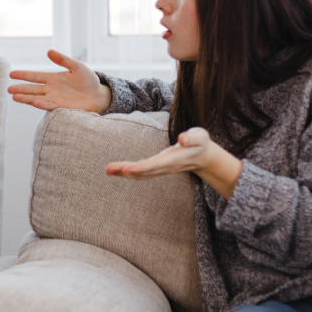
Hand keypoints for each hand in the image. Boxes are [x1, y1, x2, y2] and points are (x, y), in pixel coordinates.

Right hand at [8, 49, 111, 112]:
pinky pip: (49, 105)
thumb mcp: (76, 66)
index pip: (34, 76)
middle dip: (20, 89)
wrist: (98, 95)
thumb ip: (63, 60)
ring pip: (36, 98)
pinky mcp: (61, 107)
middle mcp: (50, 89)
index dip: (23, 75)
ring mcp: (54, 98)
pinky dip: (41, 104)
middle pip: (32, 89)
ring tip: (15, 97)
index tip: (11, 74)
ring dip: (26, 98)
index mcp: (52, 78)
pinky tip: (34, 102)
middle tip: (9, 89)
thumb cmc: (88, 80)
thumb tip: (48, 51)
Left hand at [106, 128, 242, 198]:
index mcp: (173, 159)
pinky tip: (117, 170)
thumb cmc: (200, 143)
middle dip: (126, 171)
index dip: (141, 167)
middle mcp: (165, 167)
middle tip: (109, 169)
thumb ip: (192, 137)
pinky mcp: (157, 169)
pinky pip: (141, 173)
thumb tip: (183, 139)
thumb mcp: (200, 136)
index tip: (127, 169)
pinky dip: (128, 172)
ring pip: (140, 174)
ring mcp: (160, 170)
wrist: (203, 157)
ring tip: (108, 170)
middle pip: (143, 171)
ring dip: (123, 173)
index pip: (155, 165)